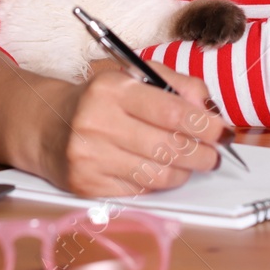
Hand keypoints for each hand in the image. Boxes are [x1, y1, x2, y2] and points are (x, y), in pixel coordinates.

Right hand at [40, 60, 226, 196]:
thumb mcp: (134, 77)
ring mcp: (90, 157)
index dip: (205, 125)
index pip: (172, 111)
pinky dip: (156, 184)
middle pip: (169, 147)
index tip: (222, 132)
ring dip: (183, 172)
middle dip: (202, 154)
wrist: (47, 126)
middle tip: (213, 155)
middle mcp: (97, 122)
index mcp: (112, 88)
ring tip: (188, 163)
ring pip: (158, 175)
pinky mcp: (86, 185)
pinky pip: (140, 192)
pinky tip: (155, 170)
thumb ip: (177, 85)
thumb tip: (210, 109)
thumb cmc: (100, 100)